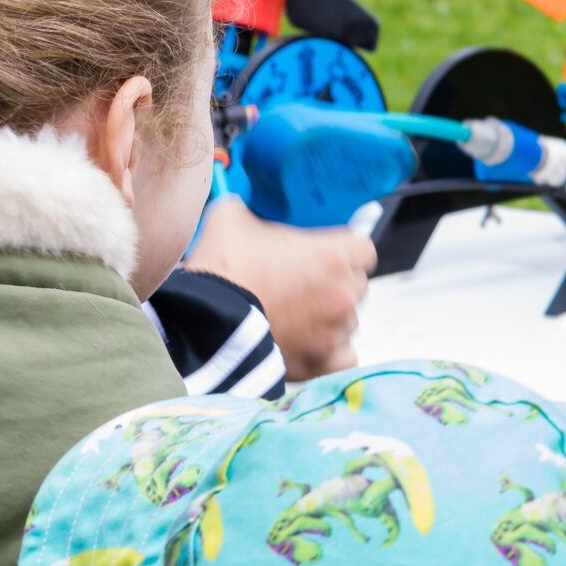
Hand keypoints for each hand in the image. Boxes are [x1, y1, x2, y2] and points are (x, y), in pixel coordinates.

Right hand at [183, 195, 376, 380]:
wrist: (203, 322)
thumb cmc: (221, 267)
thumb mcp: (232, 218)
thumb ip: (249, 208)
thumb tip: (241, 204)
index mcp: (336, 255)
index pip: (363, 249)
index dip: (344, 250)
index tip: (322, 255)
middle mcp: (345, 293)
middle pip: (356, 284)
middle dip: (334, 283)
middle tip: (300, 285)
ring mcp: (335, 330)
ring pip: (348, 320)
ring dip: (329, 318)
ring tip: (295, 315)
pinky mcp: (321, 362)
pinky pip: (344, 356)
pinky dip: (330, 352)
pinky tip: (309, 343)